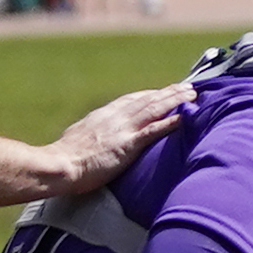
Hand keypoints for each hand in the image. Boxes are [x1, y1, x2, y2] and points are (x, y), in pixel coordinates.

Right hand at [43, 81, 192, 195]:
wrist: (60, 165)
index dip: (151, 94)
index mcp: (104, 115)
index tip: (164, 91)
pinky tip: (184, 118)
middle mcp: (116, 117)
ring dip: (175, 100)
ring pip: (154, 109)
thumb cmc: (65, 157)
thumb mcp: (78, 136)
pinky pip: (153, 131)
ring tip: (192, 95)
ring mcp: (123, 129)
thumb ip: (90, 131)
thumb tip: (91, 133)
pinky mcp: (128, 145)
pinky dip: (169, 122)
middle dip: (169, 92)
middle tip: (188, 87)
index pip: (132, 99)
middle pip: (148, 99)